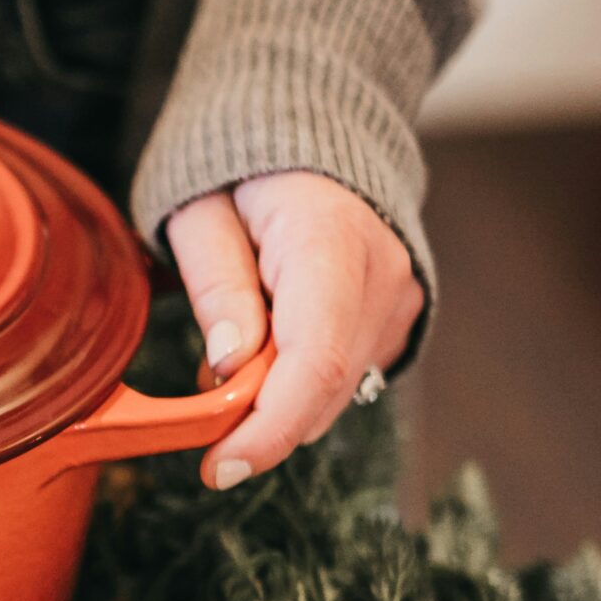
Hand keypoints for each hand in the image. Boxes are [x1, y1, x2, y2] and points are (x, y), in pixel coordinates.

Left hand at [165, 171, 424, 488]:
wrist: (305, 133)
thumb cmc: (238, 173)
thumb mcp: (200, 215)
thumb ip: (216, 286)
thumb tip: (228, 364)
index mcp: (329, 239)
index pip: (315, 359)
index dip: (269, 428)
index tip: (219, 467)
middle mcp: (382, 272)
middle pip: (325, 388)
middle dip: (258, 421)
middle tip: (202, 411)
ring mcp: (400, 297)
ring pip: (337, 393)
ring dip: (275, 401)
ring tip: (234, 352)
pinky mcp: (397, 316)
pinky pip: (346, 377)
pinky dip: (297, 385)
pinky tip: (268, 346)